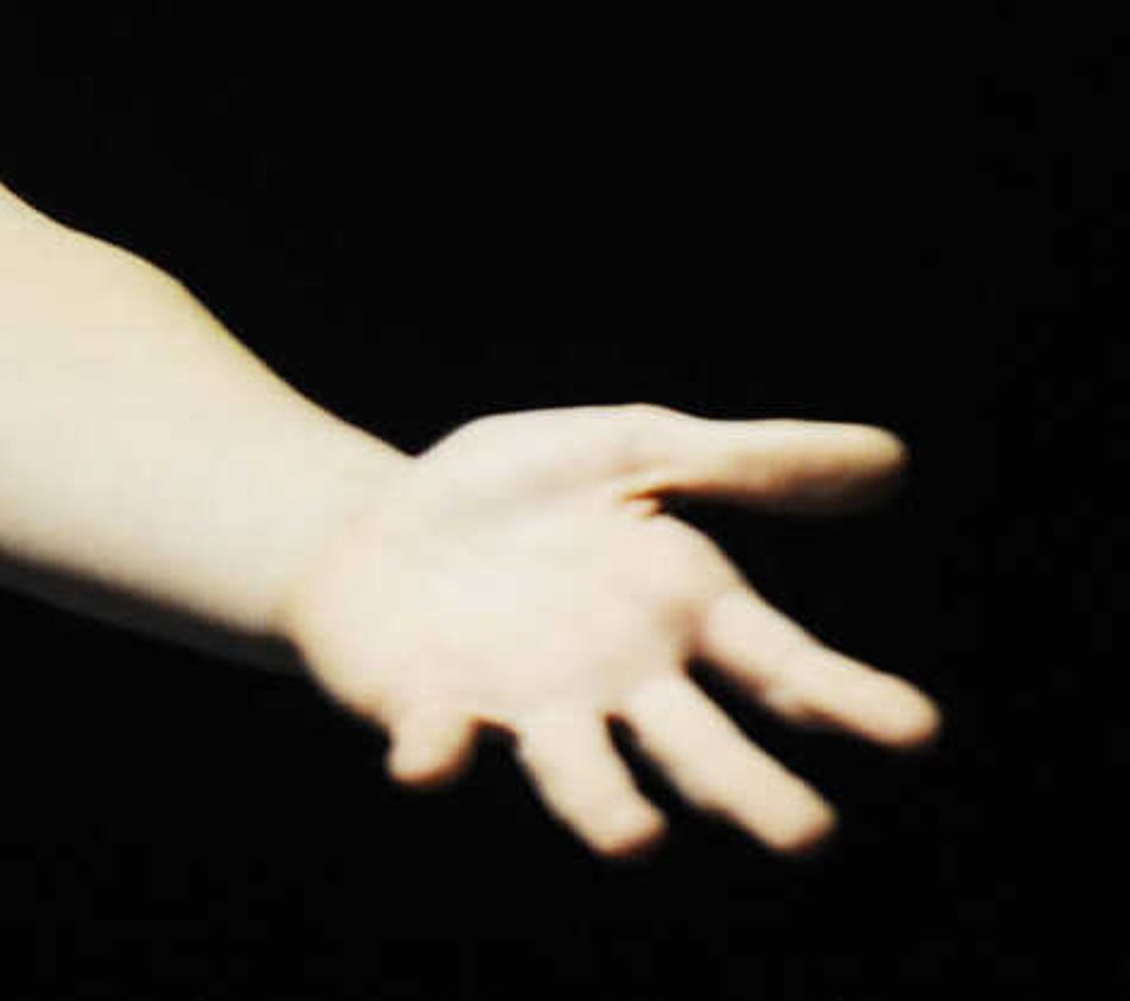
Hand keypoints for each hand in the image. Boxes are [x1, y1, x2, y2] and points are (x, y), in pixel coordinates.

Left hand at [281, 405, 938, 856]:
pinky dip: (436, 754)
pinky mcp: (430, 709)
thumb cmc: (522, 495)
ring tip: (638, 841)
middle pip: (699, 746)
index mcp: (681, 610)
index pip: (781, 662)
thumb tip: (892, 456)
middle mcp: (620, 680)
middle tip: (807, 836)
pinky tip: (431, 758)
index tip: (915, 729)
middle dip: (747, 789)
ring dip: (605, 806)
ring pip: (579, 772)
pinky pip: (437, 741)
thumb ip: (744, 462)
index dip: (846, 695)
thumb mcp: (633, 449)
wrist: (374, 523)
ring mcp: (527, 703)